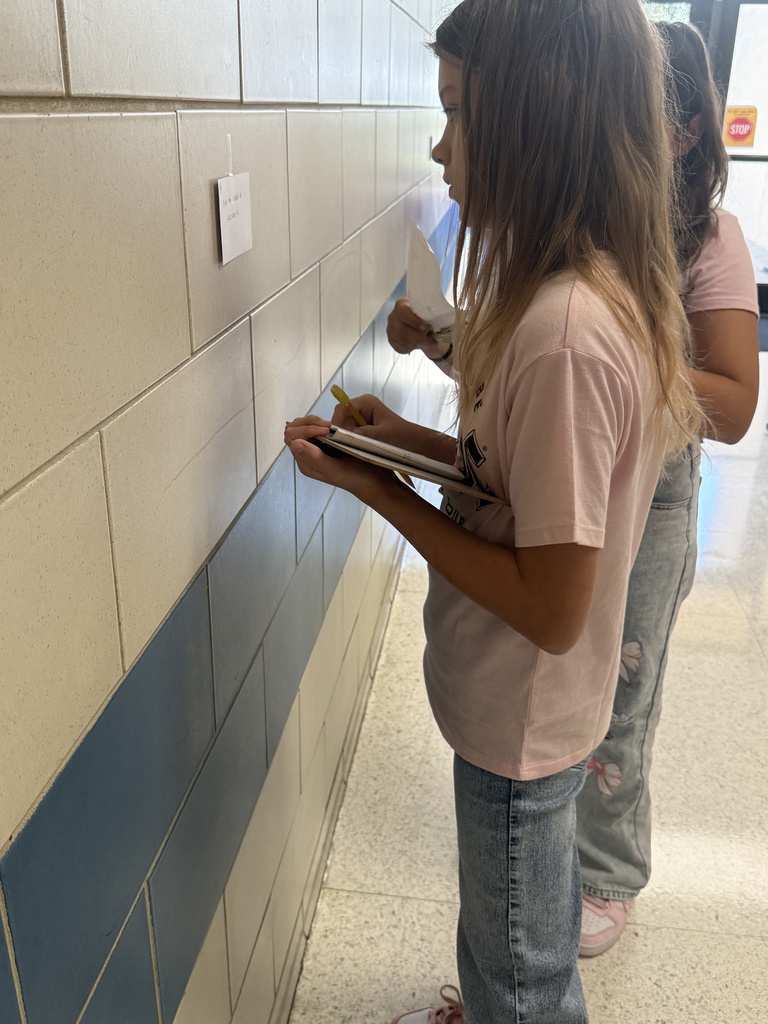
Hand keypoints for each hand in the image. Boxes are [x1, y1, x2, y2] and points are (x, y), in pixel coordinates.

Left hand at [284, 415, 400, 503]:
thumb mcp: (335, 470)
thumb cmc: (356, 478)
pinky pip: (315, 428)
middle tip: (328, 426)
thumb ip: (314, 458)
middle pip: (294, 430)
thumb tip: (295, 443)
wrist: (374, 480)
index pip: (292, 438)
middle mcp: (307, 456)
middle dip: (308, 422)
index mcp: (306, 463)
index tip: (325, 430)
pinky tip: (334, 427)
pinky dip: (321, 423)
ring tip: (331, 426)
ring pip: (303, 426)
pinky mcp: (325, 444)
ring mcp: (316, 449)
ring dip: (315, 422)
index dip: (305, 429)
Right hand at [330, 394, 410, 446]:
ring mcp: (360, 415)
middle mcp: (361, 406)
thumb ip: (368, 433)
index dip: (337, 420)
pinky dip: (349, 438)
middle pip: (341, 415)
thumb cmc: (400, 434)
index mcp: (366, 402)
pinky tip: (354, 446)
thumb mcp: (384, 434)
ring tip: (350, 446)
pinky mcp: (361, 424)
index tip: (335, 435)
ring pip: (343, 424)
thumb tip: (352, 433)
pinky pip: (349, 430)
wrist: (410, 440)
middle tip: (342, 443)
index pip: (344, 407)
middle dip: (340, 429)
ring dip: (345, 435)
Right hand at [386, 298, 448, 359]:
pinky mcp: (391, 339)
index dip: (414, 321)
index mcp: (402, 304)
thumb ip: (438, 311)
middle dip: (418, 337)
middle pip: (402, 329)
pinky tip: (417, 345)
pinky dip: (411, 348)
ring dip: (417, 343)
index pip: (404, 312)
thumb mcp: (433, 311)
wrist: (423, 327)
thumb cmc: (428, 317)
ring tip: (427, 343)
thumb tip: (460, 313)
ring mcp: (390, 328)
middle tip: (431, 341)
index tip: (427, 328)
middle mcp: (393, 315)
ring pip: (402, 339)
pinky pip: (400, 347)